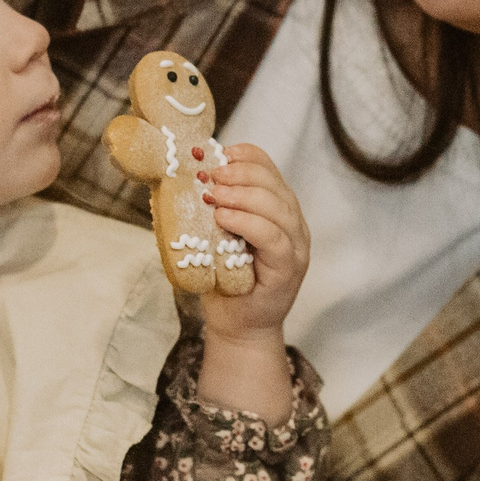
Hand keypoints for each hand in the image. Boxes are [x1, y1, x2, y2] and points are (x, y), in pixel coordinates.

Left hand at [195, 143, 308, 408]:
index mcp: (278, 208)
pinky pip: (274, 237)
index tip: (218, 154)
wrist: (238, 326)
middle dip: (241, 174)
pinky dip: (248, 223)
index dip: (246, 157)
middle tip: (210, 175)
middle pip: (274, 185)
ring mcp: (295, 246)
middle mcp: (294, 223)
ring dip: (242, 195)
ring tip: (213, 195)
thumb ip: (213, 207)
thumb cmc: (226, 279)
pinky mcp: (289, 268)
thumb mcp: (217, 234)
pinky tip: (224, 218)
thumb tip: (183, 175)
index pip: (270, 170)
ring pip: (278, 207)